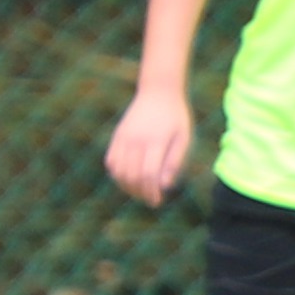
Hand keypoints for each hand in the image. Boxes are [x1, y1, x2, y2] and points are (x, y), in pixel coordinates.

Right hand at [104, 91, 191, 206]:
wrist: (159, 93)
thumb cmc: (176, 118)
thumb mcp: (184, 138)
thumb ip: (175, 161)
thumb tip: (164, 185)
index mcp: (157, 141)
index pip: (149, 174)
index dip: (151, 192)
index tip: (156, 202)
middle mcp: (137, 140)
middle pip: (132, 175)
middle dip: (140, 192)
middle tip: (150, 200)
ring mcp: (124, 137)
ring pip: (118, 170)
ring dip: (126, 186)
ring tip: (139, 193)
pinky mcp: (117, 136)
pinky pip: (111, 160)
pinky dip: (116, 174)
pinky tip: (127, 180)